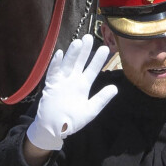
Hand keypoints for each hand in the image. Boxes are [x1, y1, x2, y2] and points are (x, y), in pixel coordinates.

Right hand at [26, 34, 117, 150]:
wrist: (56, 128)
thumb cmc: (72, 120)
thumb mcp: (91, 110)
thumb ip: (102, 99)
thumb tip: (115, 88)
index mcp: (82, 85)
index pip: (92, 70)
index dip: (98, 60)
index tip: (106, 48)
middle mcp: (72, 80)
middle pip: (79, 63)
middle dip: (84, 51)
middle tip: (90, 37)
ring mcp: (61, 82)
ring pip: (67, 64)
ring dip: (72, 54)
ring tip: (78, 43)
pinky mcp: (51, 86)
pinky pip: (53, 73)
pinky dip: (56, 64)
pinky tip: (60, 54)